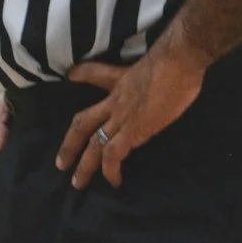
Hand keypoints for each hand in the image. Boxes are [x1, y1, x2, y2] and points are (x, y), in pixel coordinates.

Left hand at [57, 36, 207, 187]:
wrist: (180, 59)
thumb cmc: (176, 60)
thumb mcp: (157, 61)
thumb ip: (153, 71)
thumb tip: (168, 76)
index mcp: (121, 83)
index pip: (96, 75)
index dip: (83, 74)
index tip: (71, 76)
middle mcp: (115, 101)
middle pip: (83, 123)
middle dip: (70, 145)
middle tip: (61, 164)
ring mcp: (122, 116)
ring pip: (94, 144)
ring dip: (84, 166)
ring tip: (78, 183)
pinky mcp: (133, 129)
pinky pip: (113, 154)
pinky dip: (110, 170)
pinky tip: (114, 182)